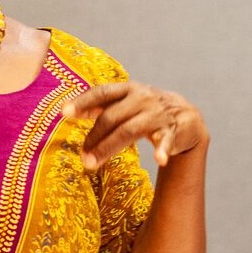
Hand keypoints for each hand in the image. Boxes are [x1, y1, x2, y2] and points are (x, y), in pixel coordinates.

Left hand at [62, 82, 208, 170]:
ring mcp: (157, 114)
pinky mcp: (173, 130)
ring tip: (92, 164)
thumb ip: (99, 106)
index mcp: (128, 89)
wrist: (187, 116)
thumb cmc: (146, 109)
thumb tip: (67, 111)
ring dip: (108, 148)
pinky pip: (166, 140)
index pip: (102, 92)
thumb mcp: (124, 102)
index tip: (64, 112)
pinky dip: (162, 150)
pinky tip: (159, 160)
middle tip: (82, 157)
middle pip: (111, 117)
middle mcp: (142, 98)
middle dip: (93, 138)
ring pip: (129, 130)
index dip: (83, 101)